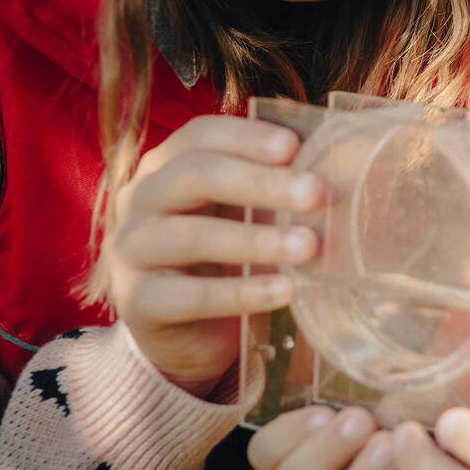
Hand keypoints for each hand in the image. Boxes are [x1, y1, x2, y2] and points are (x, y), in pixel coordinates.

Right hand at [105, 115, 322, 394]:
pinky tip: (284, 291)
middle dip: (260, 182)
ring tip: (308, 247)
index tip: (294, 146)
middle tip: (315, 192)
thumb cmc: (223, 259)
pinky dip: (241, 293)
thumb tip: (339, 165)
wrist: (186, 334)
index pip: (200, 135)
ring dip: (256, 240)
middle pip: (195, 175)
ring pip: (192, 236)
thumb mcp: (246, 216)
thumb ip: (275, 190)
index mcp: (166, 166)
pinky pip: (190, 296)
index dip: (246, 137)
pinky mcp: (136, 302)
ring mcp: (130, 251)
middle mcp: (139, 199)